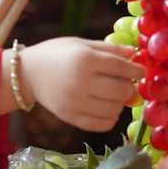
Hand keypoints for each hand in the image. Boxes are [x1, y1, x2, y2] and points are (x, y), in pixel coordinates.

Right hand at [7, 37, 142, 131]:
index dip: (136, 71)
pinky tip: (106, 108)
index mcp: (85, 60)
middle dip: (129, 87)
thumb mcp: (81, 44)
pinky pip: (102, 124)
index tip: (140, 71)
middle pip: (121, 91)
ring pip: (114, 109)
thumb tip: (136, 54)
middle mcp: (81, 82)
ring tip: (114, 95)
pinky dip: (110, 118)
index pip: (122, 68)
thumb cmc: (57, 54)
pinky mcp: (71, 117)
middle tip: (125, 83)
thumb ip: (109, 49)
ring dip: (120, 103)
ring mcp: (76, 102)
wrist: (27, 73)